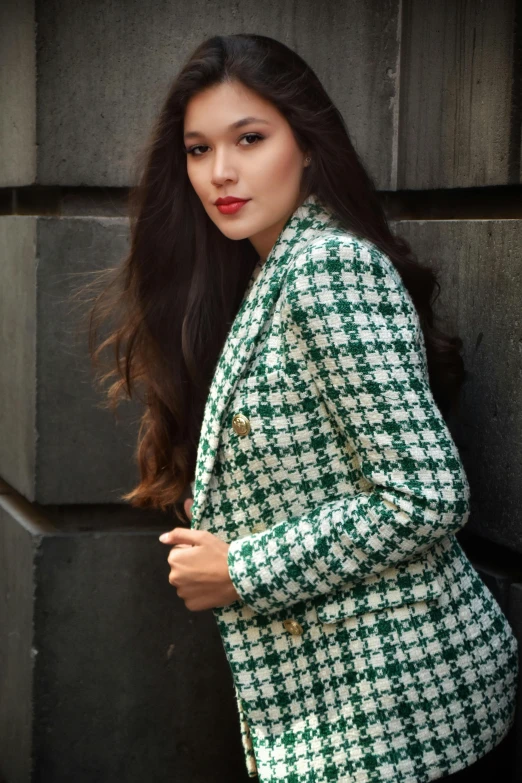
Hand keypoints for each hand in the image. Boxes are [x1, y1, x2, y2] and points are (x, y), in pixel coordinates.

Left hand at [158, 496, 241, 610]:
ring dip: (193, 580)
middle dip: (190, 566)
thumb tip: (161, 538)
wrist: (238, 576)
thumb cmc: (220, 554)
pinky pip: (191, 596)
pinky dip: (198, 593)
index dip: (191, 551)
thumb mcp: (201, 537)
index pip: (177, 553)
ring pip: (185, 583)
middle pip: (180, 569)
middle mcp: (173, 578)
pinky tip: (210, 587)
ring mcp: (182, 594)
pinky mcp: (191, 605)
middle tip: (208, 564)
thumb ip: (178, 535)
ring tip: (210, 576)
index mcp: (174, 560)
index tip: (204, 553)